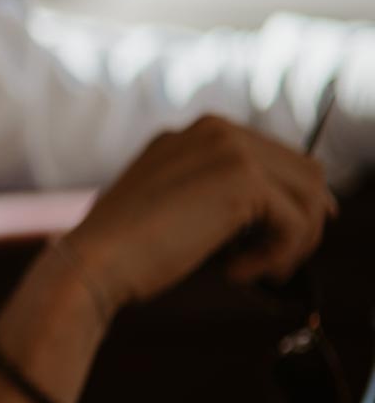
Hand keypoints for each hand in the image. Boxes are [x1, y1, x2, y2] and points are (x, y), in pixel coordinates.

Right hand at [62, 115, 334, 310]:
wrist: (91, 263)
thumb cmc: (127, 253)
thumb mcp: (180, 212)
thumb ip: (224, 201)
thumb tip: (297, 215)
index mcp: (195, 134)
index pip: (276, 158)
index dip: (291, 202)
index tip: (282, 243)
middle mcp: (214, 129)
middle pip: (305, 170)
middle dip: (301, 222)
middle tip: (272, 265)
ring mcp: (229, 148)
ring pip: (310, 193)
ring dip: (295, 241)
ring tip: (255, 271)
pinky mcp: (242, 178)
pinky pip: (296, 221)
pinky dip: (277, 256)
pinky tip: (235, 272)